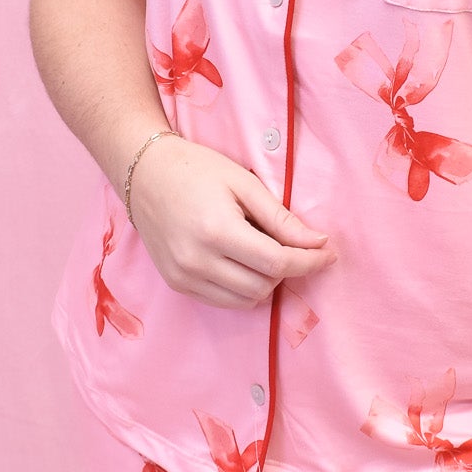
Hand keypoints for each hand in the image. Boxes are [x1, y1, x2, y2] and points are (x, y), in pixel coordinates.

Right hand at [122, 133, 336, 308]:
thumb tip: (318, 242)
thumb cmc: (197, 170)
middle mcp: (197, 261)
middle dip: (287, 269)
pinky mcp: (177, 284)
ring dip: (266, 282)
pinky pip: (224, 301)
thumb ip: (281, 218)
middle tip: (289, 243)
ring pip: (246, 300)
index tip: (328, 253)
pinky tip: (242, 262)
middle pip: (264, 286)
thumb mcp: (244, 184)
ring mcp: (184, 276)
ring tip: (262, 250)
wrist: (143, 174)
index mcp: (217, 231)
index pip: (277, 263)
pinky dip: (242, 287)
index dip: (309, 262)